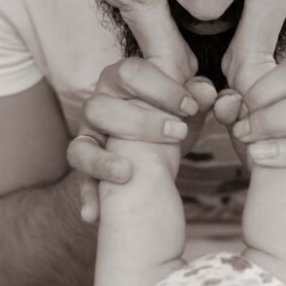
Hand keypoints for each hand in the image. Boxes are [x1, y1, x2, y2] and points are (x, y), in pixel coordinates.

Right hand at [67, 59, 216, 222]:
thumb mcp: (188, 101)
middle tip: (178, 133)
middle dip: (140, 122)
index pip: (131, 72)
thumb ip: (197, 92)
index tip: (191, 106)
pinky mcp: (88, 166)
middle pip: (100, 107)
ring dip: (104, 161)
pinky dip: (88, 198)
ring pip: (80, 144)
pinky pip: (81, 182)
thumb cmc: (171, 111)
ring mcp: (89, 135)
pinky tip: (95, 214)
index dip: (162, 88)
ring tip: (126, 174)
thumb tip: (205, 92)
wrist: (155, 138)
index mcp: (122, 78)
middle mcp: (99, 103)